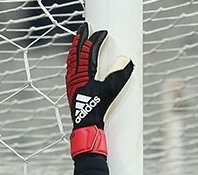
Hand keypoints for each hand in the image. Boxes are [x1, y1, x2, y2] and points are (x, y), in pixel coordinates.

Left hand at [66, 27, 133, 148]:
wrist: (86, 123)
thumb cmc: (97, 109)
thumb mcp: (112, 91)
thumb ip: (120, 75)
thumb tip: (127, 61)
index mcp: (85, 73)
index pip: (90, 50)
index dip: (95, 40)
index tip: (101, 33)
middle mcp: (76, 74)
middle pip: (77, 50)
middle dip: (81, 37)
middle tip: (85, 27)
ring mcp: (72, 80)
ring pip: (71, 57)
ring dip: (75, 46)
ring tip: (79, 37)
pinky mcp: (71, 85)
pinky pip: (70, 65)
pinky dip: (72, 56)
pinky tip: (75, 56)